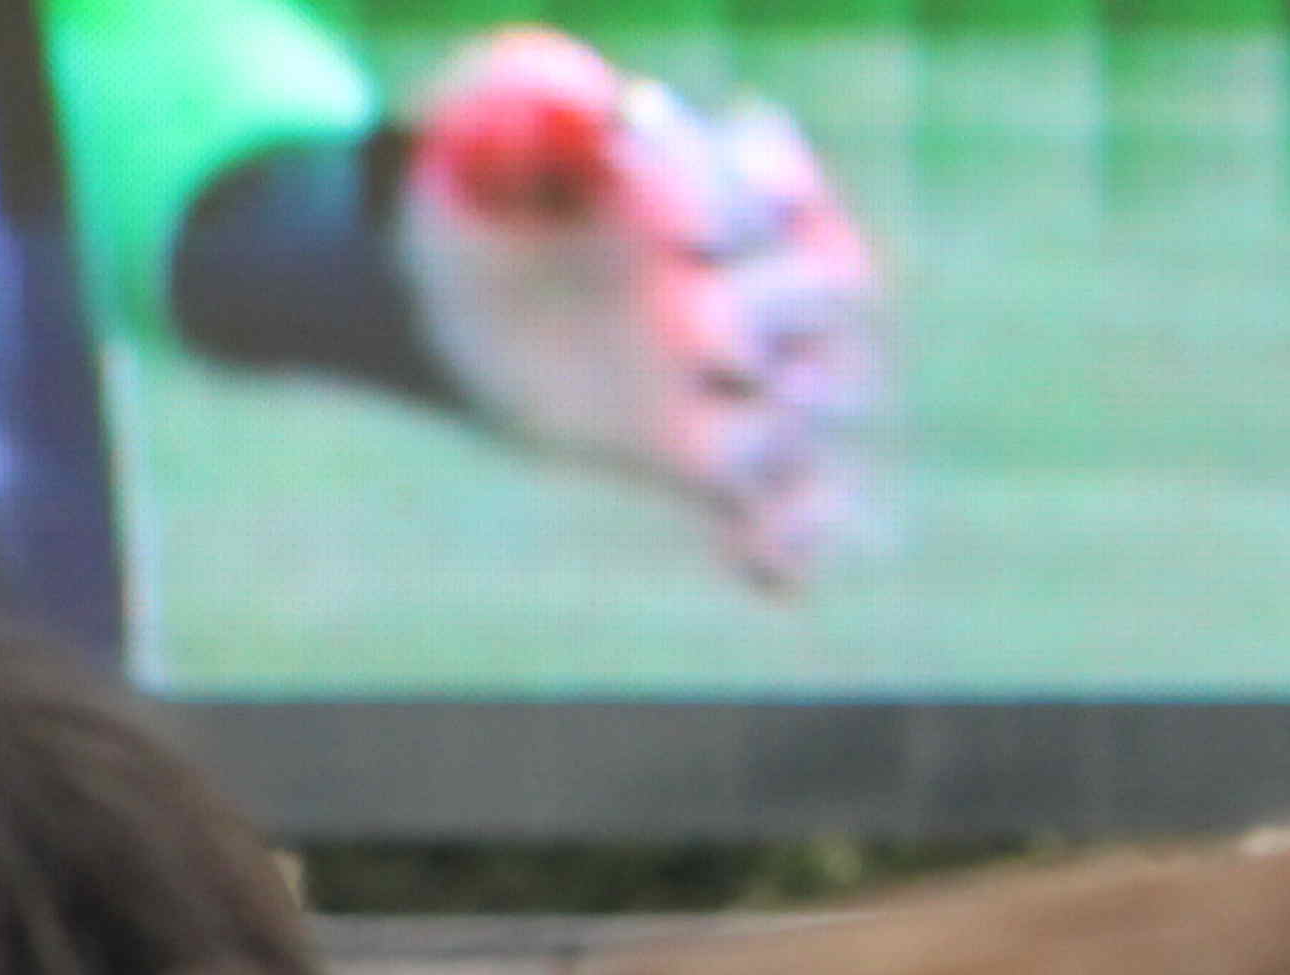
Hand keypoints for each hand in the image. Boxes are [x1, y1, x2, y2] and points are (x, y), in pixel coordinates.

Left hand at [397, 27, 882, 590]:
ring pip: (816, 406)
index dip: (741, 197)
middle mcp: (763, 277)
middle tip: (696, 328)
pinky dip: (793, 540)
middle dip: (776, 309)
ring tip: (711, 442)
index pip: (770, 179)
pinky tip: (762, 565)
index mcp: (718, 179)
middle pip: (834, 289)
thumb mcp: (484, 125)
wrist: (455, 299)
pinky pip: (799, 510)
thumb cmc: (484, 190)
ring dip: (779, 428)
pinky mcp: (727, 465)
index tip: (670, 213)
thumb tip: (592, 104)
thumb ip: (530, 95)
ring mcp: (757, 378)